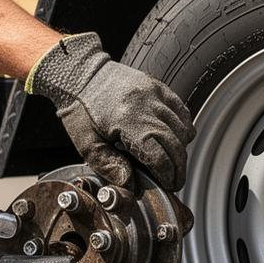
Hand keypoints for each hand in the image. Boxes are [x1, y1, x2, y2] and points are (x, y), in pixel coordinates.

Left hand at [27, 33, 195, 188]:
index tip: (168, 186)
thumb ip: (108, 166)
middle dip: (178, 167)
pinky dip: (184, 127)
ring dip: (182, 150)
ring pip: (181, 127)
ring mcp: (154, 94)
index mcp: (126, 121)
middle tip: (175, 182)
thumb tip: (131, 186)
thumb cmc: (80, 111)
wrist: (79, 75)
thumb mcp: (86, 143)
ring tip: (175, 164)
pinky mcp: (158, 86)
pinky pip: (181, 110)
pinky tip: (178, 139)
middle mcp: (145, 106)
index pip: (157, 155)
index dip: (166, 174)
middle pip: (174, 143)